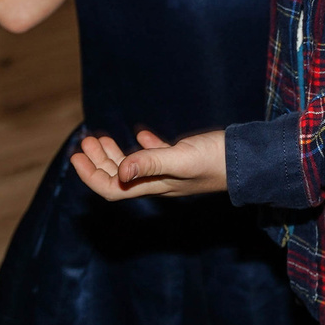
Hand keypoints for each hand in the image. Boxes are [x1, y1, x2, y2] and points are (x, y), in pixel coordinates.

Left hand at [71, 127, 228, 198]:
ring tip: (101, 137)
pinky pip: (157, 156)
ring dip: (115, 154)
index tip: (75, 158)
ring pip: (134, 167)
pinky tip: (142, 135)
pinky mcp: (186, 161)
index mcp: (154, 185)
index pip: (112, 189)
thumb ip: (151, 163)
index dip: (90, 176)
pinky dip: (143, 147)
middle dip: (98, 162)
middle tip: (84, 142)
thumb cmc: (217, 160)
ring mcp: (172, 172)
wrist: (249, 161)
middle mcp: (159, 182)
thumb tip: (119, 172)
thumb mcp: (181, 159)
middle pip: (119, 178)